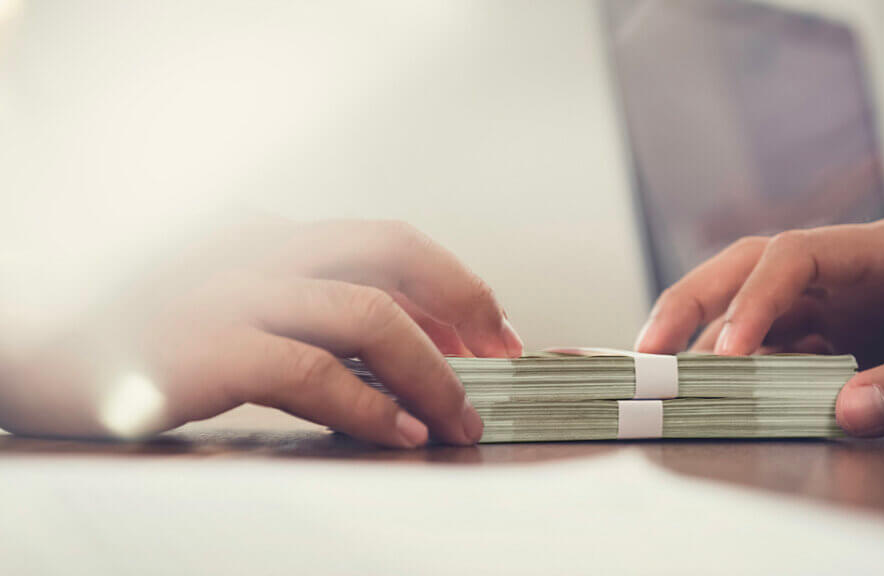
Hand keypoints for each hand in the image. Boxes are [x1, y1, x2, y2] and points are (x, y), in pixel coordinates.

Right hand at [0, 217, 522, 446]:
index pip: (383, 239)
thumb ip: (305, 310)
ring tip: (459, 415)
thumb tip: (397, 348)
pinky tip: (401, 432)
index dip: (451, 281)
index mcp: (264, 231)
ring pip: (368, 315)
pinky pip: (317, 373)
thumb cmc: (140, 337)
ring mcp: (230, 291)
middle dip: (463, 301)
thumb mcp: (230, 299)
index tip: (490, 326)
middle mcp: (253, 245)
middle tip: (499, 355)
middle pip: (391, 250)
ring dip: (431, 370)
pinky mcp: (209, 347)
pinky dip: (372, 407)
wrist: (32, 358)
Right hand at [635, 215, 883, 435]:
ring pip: (752, 304)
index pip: (796, 257)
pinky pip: (777, 344)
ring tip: (668, 375)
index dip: (752, 301)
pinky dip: (744, 367)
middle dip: (693, 302)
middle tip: (648, 349)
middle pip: (750, 266)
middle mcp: (851, 269)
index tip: (730, 355)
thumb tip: (844, 415)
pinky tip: (724, 391)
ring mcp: (841, 300)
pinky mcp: (838, 333)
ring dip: (707, 337)